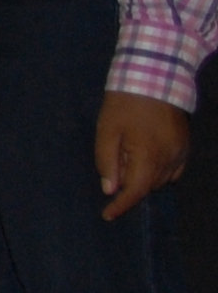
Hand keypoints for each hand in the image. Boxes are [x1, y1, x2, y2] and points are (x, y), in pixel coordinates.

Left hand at [96, 90, 189, 219]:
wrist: (155, 77)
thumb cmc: (124, 104)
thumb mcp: (106, 131)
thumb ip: (107, 162)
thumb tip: (110, 189)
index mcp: (149, 156)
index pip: (136, 192)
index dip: (121, 206)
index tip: (107, 215)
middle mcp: (170, 158)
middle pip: (148, 186)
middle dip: (129, 185)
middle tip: (114, 165)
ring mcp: (181, 152)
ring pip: (161, 179)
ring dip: (143, 177)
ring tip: (128, 154)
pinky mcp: (185, 145)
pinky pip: (173, 170)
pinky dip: (158, 171)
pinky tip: (145, 157)